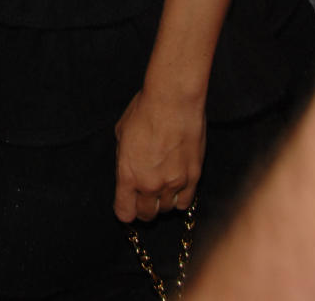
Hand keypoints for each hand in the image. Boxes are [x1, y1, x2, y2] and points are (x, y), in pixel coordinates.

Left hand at [114, 87, 204, 223]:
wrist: (173, 101)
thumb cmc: (144, 110)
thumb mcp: (121, 132)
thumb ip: (124, 156)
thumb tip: (128, 165)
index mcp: (128, 174)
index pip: (124, 212)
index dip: (124, 211)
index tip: (126, 205)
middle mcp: (150, 184)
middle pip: (146, 215)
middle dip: (143, 208)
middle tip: (143, 197)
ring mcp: (173, 183)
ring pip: (166, 209)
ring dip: (162, 202)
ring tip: (161, 187)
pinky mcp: (193, 178)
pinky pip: (185, 202)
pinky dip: (179, 198)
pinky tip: (176, 187)